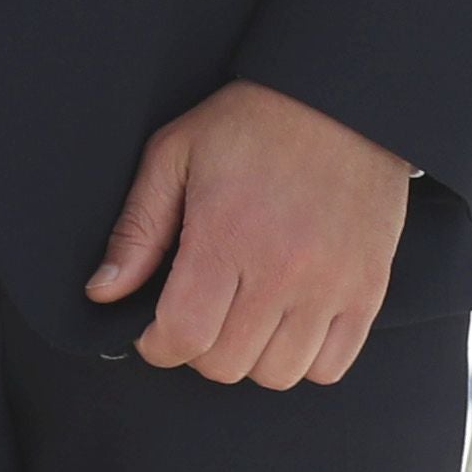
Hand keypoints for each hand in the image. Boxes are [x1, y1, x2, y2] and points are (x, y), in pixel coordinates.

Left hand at [85, 79, 410, 387]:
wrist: (343, 97)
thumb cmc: (252, 122)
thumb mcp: (176, 154)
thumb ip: (138, 229)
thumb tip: (103, 292)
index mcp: (227, 235)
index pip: (183, 337)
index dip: (158, 345)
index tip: (156, 329)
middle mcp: (283, 269)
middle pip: (226, 364)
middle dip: (199, 349)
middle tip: (201, 314)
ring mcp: (332, 284)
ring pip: (277, 374)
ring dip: (251, 357)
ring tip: (245, 317)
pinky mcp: (368, 290)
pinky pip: (330, 366)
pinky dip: (305, 358)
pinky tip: (289, 321)